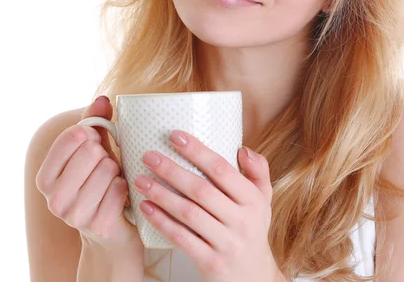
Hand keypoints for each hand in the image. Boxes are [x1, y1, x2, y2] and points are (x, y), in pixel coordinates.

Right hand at [36, 96, 143, 255]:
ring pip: (107, 168)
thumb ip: (95, 123)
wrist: (112, 233)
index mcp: (45, 177)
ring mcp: (74, 215)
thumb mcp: (95, 151)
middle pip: (91, 151)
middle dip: (105, 154)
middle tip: (106, 167)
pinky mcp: (99, 225)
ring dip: (117, 171)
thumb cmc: (101, 183)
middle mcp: (53, 199)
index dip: (92, 134)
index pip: (72, 136)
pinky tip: (121, 195)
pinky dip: (126, 187)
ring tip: (113, 182)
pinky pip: (120, 188)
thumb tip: (103, 99)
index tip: (95, 144)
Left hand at [132, 130, 282, 281]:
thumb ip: (258, 171)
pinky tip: (146, 207)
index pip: (222, 169)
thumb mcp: (263, 200)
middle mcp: (242, 220)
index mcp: (253, 200)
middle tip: (149, 156)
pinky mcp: (211, 262)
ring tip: (141, 179)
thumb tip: (242, 149)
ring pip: (188, 213)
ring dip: (161, 194)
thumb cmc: (252, 229)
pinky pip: (182, 238)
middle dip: (172, 170)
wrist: (253, 277)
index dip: (197, 151)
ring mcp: (227, 243)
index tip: (175, 136)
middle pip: (201, 190)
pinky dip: (162, 221)